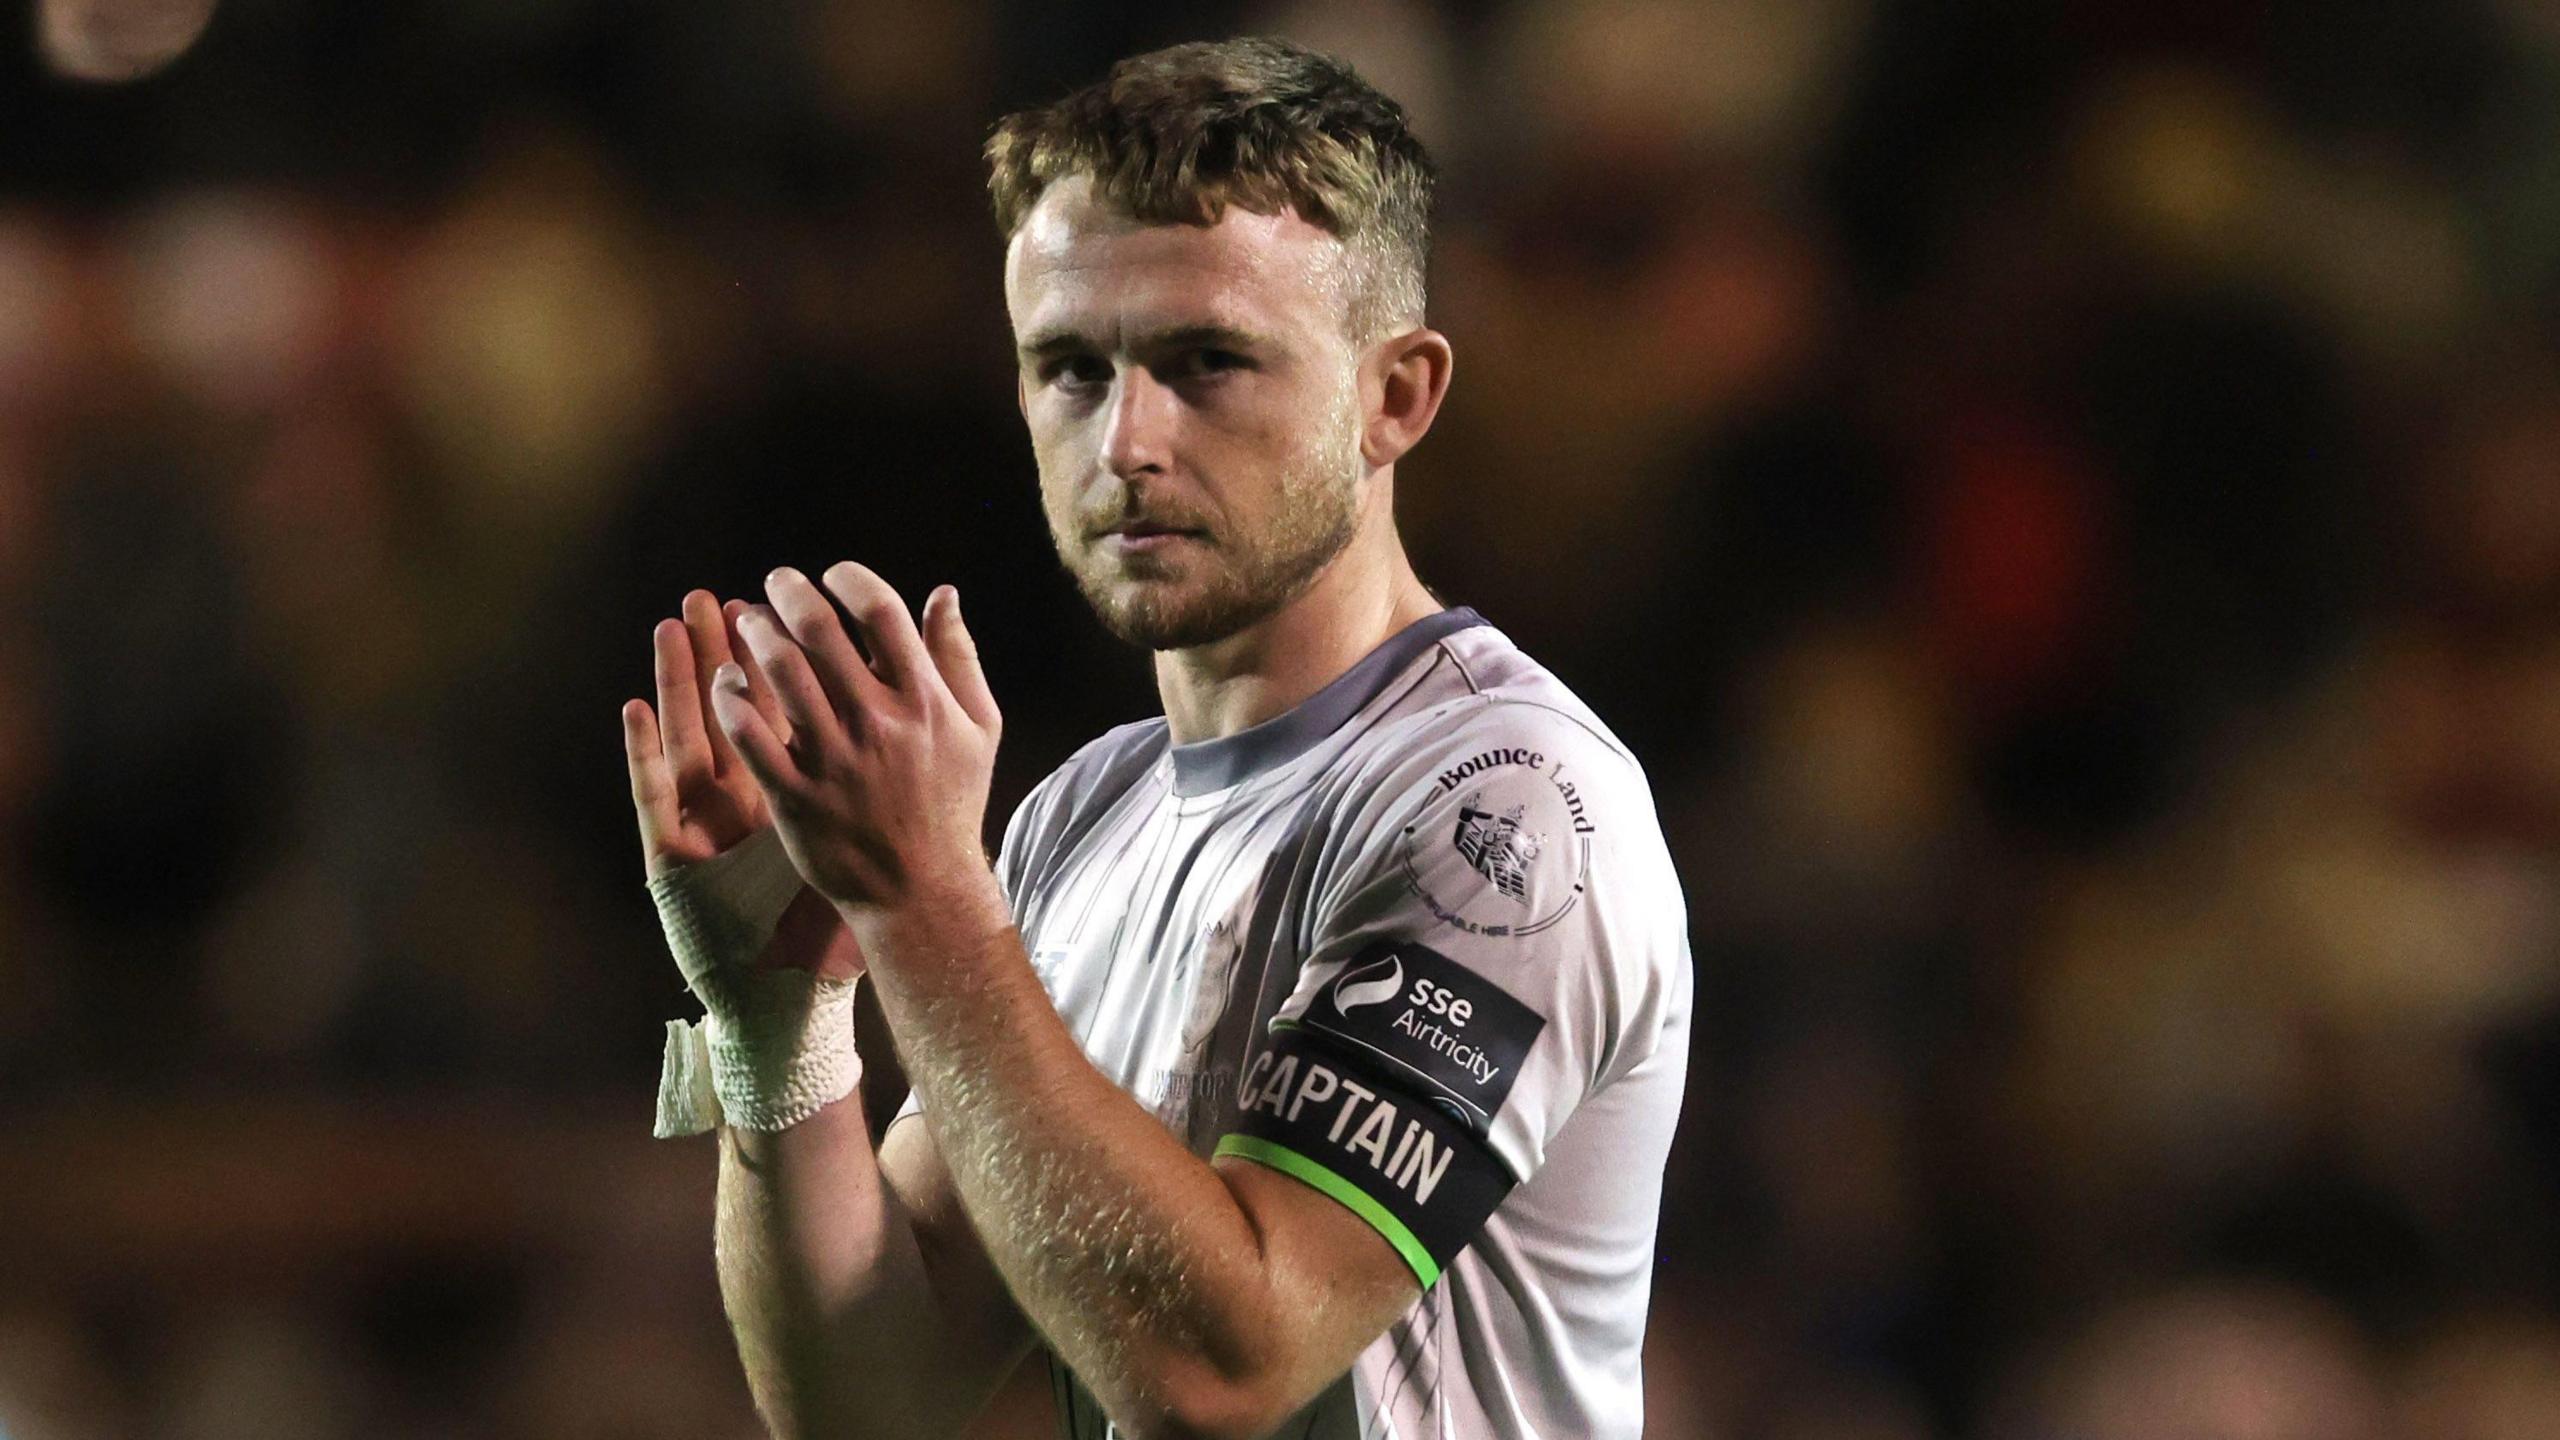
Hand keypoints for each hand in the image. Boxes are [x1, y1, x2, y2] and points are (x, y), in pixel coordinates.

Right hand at [623, 589, 863, 979]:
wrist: (791, 1000)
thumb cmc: (824, 923)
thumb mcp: (851, 846)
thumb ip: (876, 786)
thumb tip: (910, 730)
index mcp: (788, 788)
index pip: (779, 712)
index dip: (775, 661)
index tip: (774, 608)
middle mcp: (740, 800)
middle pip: (727, 712)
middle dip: (721, 653)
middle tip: (710, 595)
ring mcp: (704, 825)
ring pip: (686, 739)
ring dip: (677, 682)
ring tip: (669, 627)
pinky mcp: (673, 857)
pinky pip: (655, 795)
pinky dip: (642, 751)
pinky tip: (633, 709)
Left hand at [711, 565, 1004, 937]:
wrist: (921, 888)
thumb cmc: (951, 801)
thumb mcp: (976, 727)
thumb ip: (958, 657)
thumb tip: (943, 593)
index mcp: (923, 701)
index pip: (881, 612)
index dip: (850, 579)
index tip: (833, 574)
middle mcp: (878, 724)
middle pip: (820, 632)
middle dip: (790, 593)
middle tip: (776, 582)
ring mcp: (833, 761)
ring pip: (780, 675)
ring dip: (757, 636)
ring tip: (749, 624)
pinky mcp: (795, 796)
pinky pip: (749, 734)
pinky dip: (731, 699)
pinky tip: (727, 683)